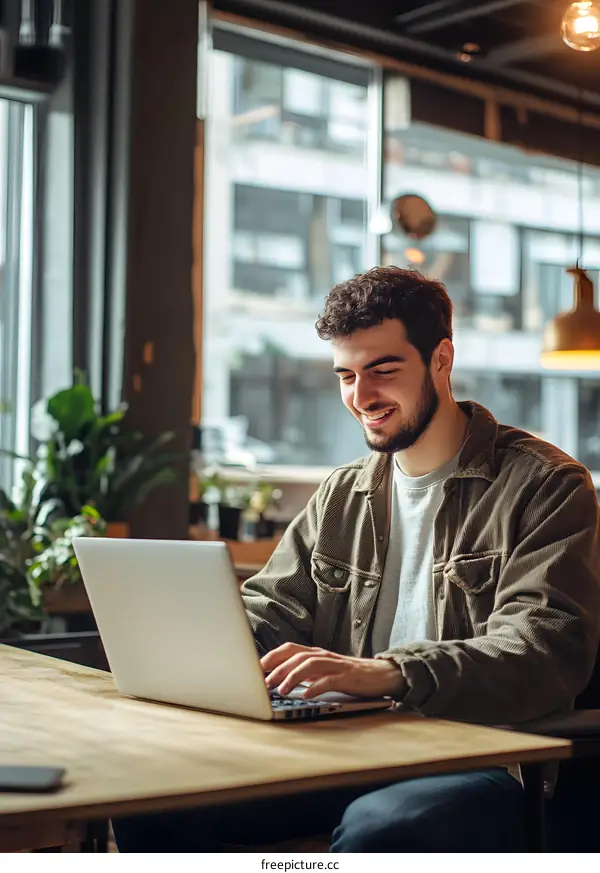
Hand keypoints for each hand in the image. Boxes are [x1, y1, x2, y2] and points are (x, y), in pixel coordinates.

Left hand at [261, 643, 405, 698]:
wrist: (380, 675)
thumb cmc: (347, 674)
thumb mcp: (323, 671)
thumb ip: (305, 672)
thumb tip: (279, 679)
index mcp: (316, 653)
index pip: (289, 648)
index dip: (272, 656)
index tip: (257, 668)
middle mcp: (323, 655)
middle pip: (297, 656)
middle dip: (279, 668)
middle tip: (265, 683)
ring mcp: (336, 665)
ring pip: (310, 665)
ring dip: (293, 676)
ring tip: (282, 690)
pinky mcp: (347, 677)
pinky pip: (329, 680)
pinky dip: (316, 687)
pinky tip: (306, 696)